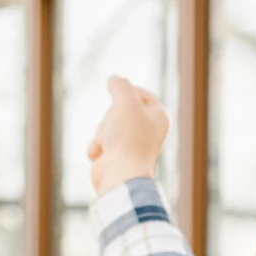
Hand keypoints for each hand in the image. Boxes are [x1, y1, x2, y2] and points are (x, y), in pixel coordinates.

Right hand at [87, 76, 169, 194]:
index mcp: (159, 117)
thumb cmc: (128, 138)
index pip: (141, 94)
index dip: (127, 92)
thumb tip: (113, 80)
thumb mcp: (126, 100)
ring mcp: (130, 147)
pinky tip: (102, 157)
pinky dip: (96, 148)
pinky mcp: (114, 158)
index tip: (121, 94)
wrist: (120, 175)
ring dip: (102, 133)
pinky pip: (98, 143)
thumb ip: (120, 85)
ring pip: (106, 126)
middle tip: (116, 127)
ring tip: (110, 145)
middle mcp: (147, 132)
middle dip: (110, 115)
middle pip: (119, 109)